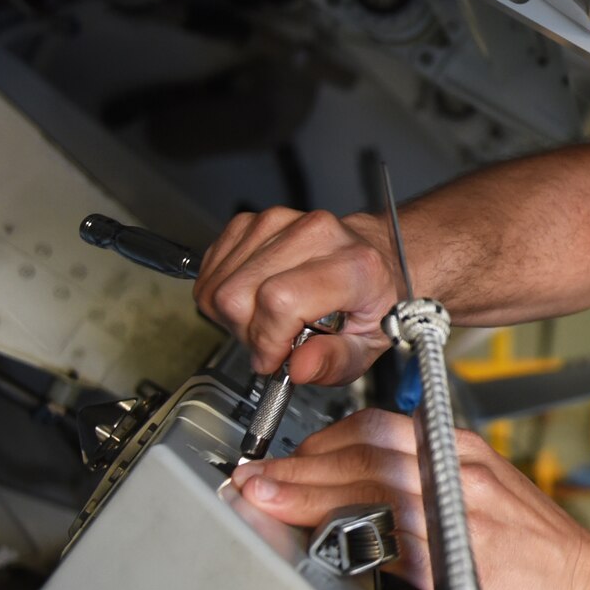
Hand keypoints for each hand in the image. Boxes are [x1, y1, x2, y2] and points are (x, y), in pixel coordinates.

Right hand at [195, 208, 404, 383]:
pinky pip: (212, 268)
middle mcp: (316, 235)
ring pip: (218, 285)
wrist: (378, 257)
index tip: (276, 357)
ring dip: (235, 315)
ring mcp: (282, 222)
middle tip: (275, 340)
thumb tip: (300, 368)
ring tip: (269, 319)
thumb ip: (335, 362)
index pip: (279, 301)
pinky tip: (255, 298)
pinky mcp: (255, 221)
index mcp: (353, 265)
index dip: (268, 339)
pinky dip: (225, 293)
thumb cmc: (374, 298)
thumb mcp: (369, 345)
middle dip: (248, 333)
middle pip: (237, 295)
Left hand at [230, 408, 589, 589]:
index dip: (325, 440)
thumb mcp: (487, 490)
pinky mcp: (452, 558)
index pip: (379, 428)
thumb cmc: (540, 548)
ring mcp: (455, 513)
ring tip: (267, 498)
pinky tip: (319, 539)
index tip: (290, 456)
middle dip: (302, 464)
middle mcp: (457, 473)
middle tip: (259, 476)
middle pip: (365, 454)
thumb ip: (432, 478)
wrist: (586, 584)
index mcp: (462, 451)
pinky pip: (388, 539)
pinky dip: (347, 535)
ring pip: (368, 490)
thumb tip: (368, 481)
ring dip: (308, 494)